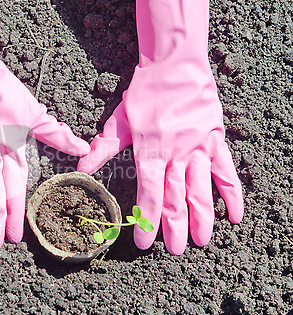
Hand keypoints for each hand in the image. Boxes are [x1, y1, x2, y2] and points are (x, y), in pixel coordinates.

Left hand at [78, 0, 243, 254]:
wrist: (175, 65)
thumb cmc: (144, 92)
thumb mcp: (119, 120)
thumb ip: (102, 148)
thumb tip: (80, 167)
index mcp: (150, 150)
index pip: (148, 193)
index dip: (147, 219)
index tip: (144, 241)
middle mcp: (176, 153)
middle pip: (176, 197)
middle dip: (175, 227)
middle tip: (176, 250)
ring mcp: (198, 148)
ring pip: (202, 190)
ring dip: (203, 218)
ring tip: (202, 241)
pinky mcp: (214, 140)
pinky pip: (226, 170)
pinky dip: (232, 193)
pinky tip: (235, 215)